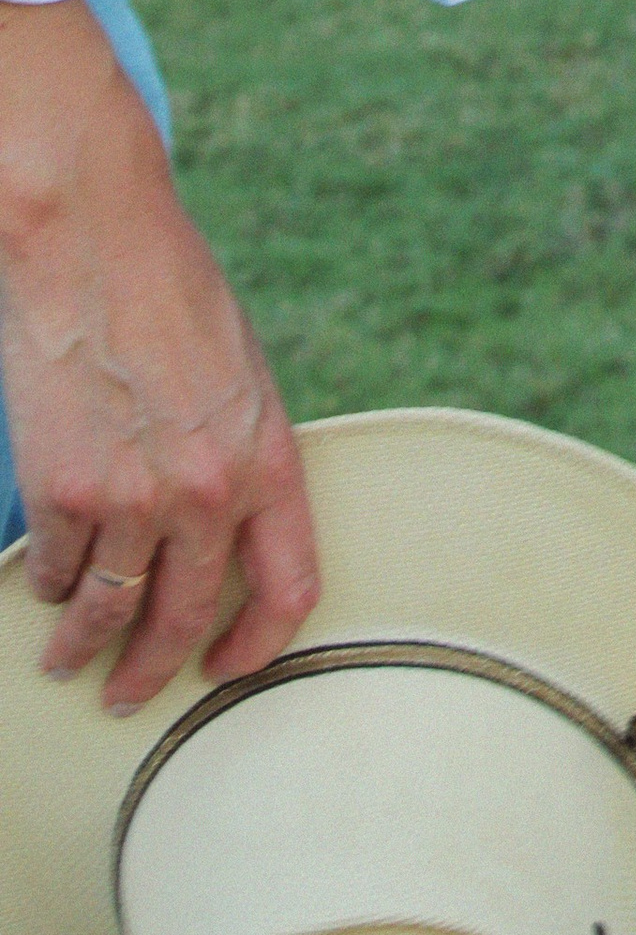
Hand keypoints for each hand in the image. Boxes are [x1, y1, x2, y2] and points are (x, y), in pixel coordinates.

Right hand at [0, 0, 316, 710]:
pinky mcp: (63, 491)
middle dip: (154, 671)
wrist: (94, 239)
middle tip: (130, 695)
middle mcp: (209, 491)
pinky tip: (44, 583)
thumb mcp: (241, 374)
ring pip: (108, 610)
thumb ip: (238, 454)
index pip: (292, 585)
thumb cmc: (170, 292)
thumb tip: (223, 529)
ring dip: (84, 648)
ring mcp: (133, 497)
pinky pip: (55, 569)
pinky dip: (47, 585)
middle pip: (188, 619)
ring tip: (69, 662)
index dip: (261, 646)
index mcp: (269, 457)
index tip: (228, 670)